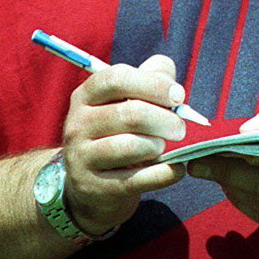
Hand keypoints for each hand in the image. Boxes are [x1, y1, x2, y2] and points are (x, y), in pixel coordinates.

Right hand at [60, 54, 188, 236]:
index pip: (117, 79)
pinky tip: (175, 170)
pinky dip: (164, 174)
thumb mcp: (125, 103)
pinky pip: (137, 180)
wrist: (90, 186)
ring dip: (157, 146)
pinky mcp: (94, 187)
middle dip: (165, 119)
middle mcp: (78, 124)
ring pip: (130, 146)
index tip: (178, 96)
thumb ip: (149, 79)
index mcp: (85, 96)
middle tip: (180, 128)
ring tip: (162, 147)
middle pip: (129, 113)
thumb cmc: (116, 134)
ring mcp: (82, 157)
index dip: (153, 84)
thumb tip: (167, 71)